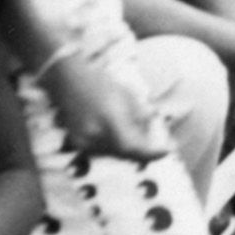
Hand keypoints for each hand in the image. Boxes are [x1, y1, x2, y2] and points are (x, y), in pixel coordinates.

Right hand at [43, 42, 166, 161]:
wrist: (67, 80)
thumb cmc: (100, 83)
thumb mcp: (128, 97)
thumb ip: (140, 118)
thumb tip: (153, 134)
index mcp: (109, 119)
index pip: (133, 147)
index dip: (152, 153)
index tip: (167, 151)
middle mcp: (94, 134)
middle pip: (125, 153)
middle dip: (143, 151)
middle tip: (158, 145)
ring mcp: (83, 141)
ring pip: (114, 154)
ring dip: (128, 149)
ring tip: (138, 134)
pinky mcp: (77, 143)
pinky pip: (102, 151)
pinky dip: (114, 146)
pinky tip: (119, 134)